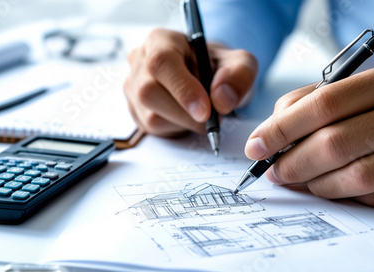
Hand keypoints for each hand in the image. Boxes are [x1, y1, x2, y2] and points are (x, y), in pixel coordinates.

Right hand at [124, 28, 257, 136]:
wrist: (210, 80)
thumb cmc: (220, 68)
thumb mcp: (241, 64)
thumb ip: (239, 76)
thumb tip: (221, 100)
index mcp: (161, 40)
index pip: (161, 62)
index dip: (183, 88)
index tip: (205, 110)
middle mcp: (140, 61)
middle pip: (150, 92)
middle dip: (186, 113)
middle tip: (212, 119)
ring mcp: (133, 87)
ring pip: (151, 116)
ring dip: (184, 123)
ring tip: (202, 113)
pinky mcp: (135, 111)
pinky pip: (152, 130)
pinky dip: (176, 129)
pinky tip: (188, 117)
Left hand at [245, 65, 373, 206]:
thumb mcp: (351, 92)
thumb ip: (305, 106)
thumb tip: (265, 139)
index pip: (325, 103)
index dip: (283, 129)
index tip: (256, 147)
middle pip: (337, 143)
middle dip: (294, 162)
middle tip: (274, 172)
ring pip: (358, 177)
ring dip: (318, 185)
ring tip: (302, 180)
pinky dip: (346, 196)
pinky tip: (334, 186)